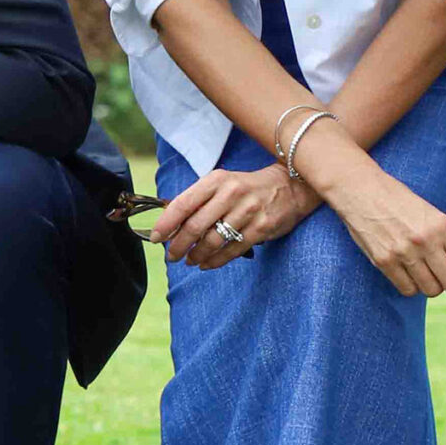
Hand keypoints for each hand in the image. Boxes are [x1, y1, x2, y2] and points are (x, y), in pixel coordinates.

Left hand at [148, 164, 315, 269]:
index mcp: (215, 181)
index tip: (155, 238)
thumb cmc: (246, 187)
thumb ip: (198, 201)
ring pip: (213, 241)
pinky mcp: (262, 228)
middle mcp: (230, 194)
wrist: (290, 186)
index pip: (183, 204)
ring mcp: (248, 211)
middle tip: (171, 256)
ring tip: (189, 260)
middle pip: (195, 226)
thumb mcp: (221, 183)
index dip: (166, 224)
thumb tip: (170, 224)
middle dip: (178, 245)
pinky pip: (233, 250)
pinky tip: (206, 264)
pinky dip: (215, 260)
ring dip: (196, 255)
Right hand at [317, 164, 445, 298]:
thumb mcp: (432, 214)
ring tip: (430, 279)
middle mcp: (426, 242)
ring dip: (434, 288)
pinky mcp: (383, 261)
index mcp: (444, 227)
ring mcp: (403, 253)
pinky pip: (407, 289)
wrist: (360, 189)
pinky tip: (411, 278)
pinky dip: (412, 288)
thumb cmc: (399, 201)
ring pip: (431, 290)